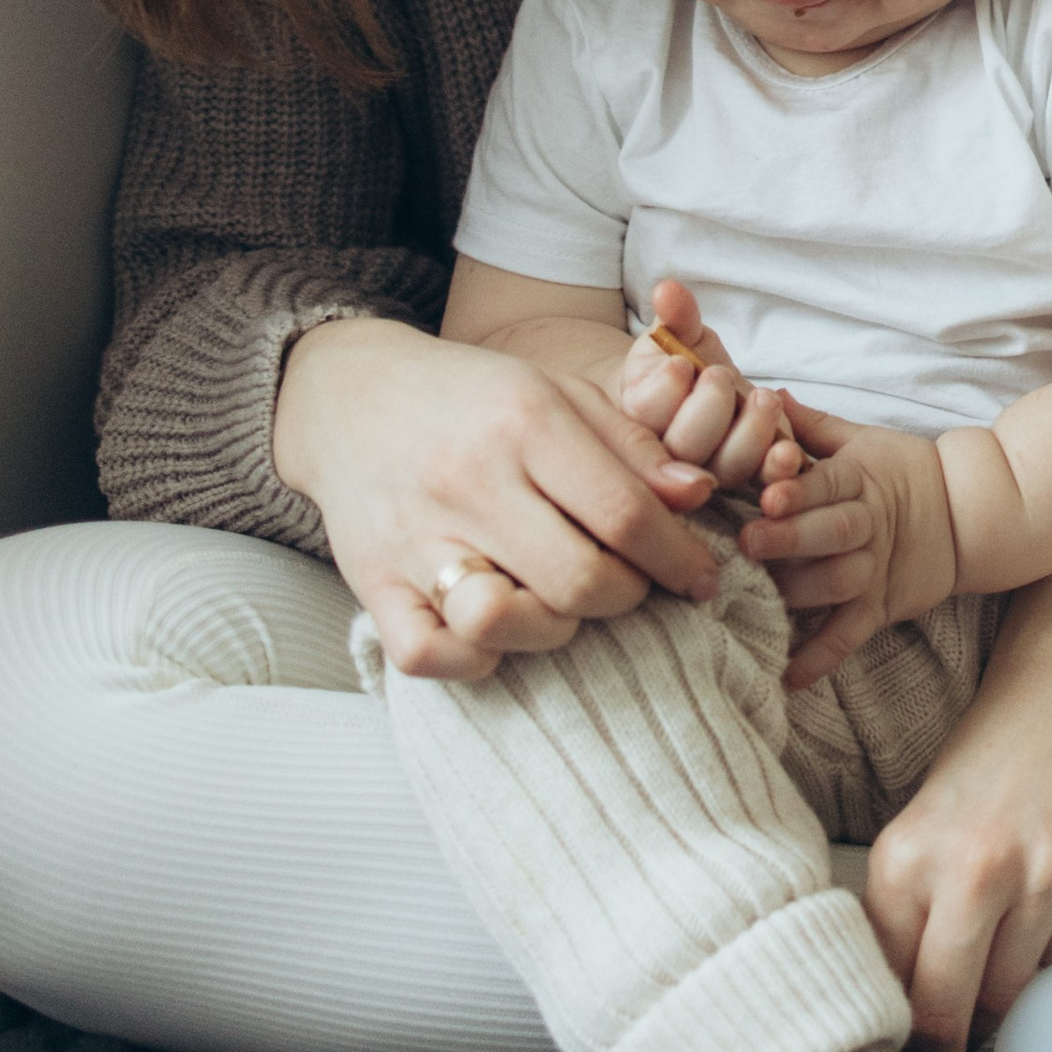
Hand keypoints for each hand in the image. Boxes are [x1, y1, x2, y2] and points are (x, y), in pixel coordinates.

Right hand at [276, 314, 724, 683]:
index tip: (701, 577)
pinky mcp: (371, 582)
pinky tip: (495, 629)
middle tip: (630, 584)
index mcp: (524, 423)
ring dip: (552, 629)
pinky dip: (471, 657)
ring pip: (500, 623)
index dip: (677, 558)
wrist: (349, 396)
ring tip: (561, 604)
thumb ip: (632, 446)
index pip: (624, 513)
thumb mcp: (559, 394)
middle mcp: (468, 481)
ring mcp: (414, 538)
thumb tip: (697, 495)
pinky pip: (427, 653)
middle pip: (577, 579)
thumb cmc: (474, 399)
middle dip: (626, 596)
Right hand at [615, 276, 801, 492]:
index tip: (683, 364)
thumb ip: (677, 315)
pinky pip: (760, 483)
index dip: (665, 390)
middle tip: (722, 375)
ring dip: (750, 435)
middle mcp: (670, 455)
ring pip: (725, 468)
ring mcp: (709, 473)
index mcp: (640, 416)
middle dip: (708, 409)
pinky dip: (775, 470)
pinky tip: (787, 453)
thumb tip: (667, 289)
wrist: (700, 400)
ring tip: (764, 398)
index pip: (646, 413)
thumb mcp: (680, 336)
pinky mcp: (747, 481)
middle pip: (685, 447)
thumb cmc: (684, 364)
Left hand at [741, 398, 964, 682]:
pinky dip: (821, 659)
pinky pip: (850, 636)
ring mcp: (876, 570)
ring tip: (756, 599)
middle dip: (790, 538)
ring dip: (800, 593)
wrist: (968, 513)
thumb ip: (812, 425)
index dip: (799, 489)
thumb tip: (764, 394)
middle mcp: (869, 525)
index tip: (767, 493)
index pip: (828, 483)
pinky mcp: (881, 608)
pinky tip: (788, 676)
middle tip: (748, 542)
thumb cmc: (902, 471)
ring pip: (840, 584)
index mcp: (860, 480)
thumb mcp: (862, 440)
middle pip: (832, 533)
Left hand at [865, 685, 1051, 1051]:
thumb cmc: (984, 774)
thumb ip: (903, 918)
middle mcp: (975, 869)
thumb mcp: (918, 833)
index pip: (894, 986)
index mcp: (907, 858)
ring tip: (999, 984)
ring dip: (1005, 1005)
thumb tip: (899, 1022)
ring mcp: (1049, 878)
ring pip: (1018, 995)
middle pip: (952, 1009)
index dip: (899, 1041)